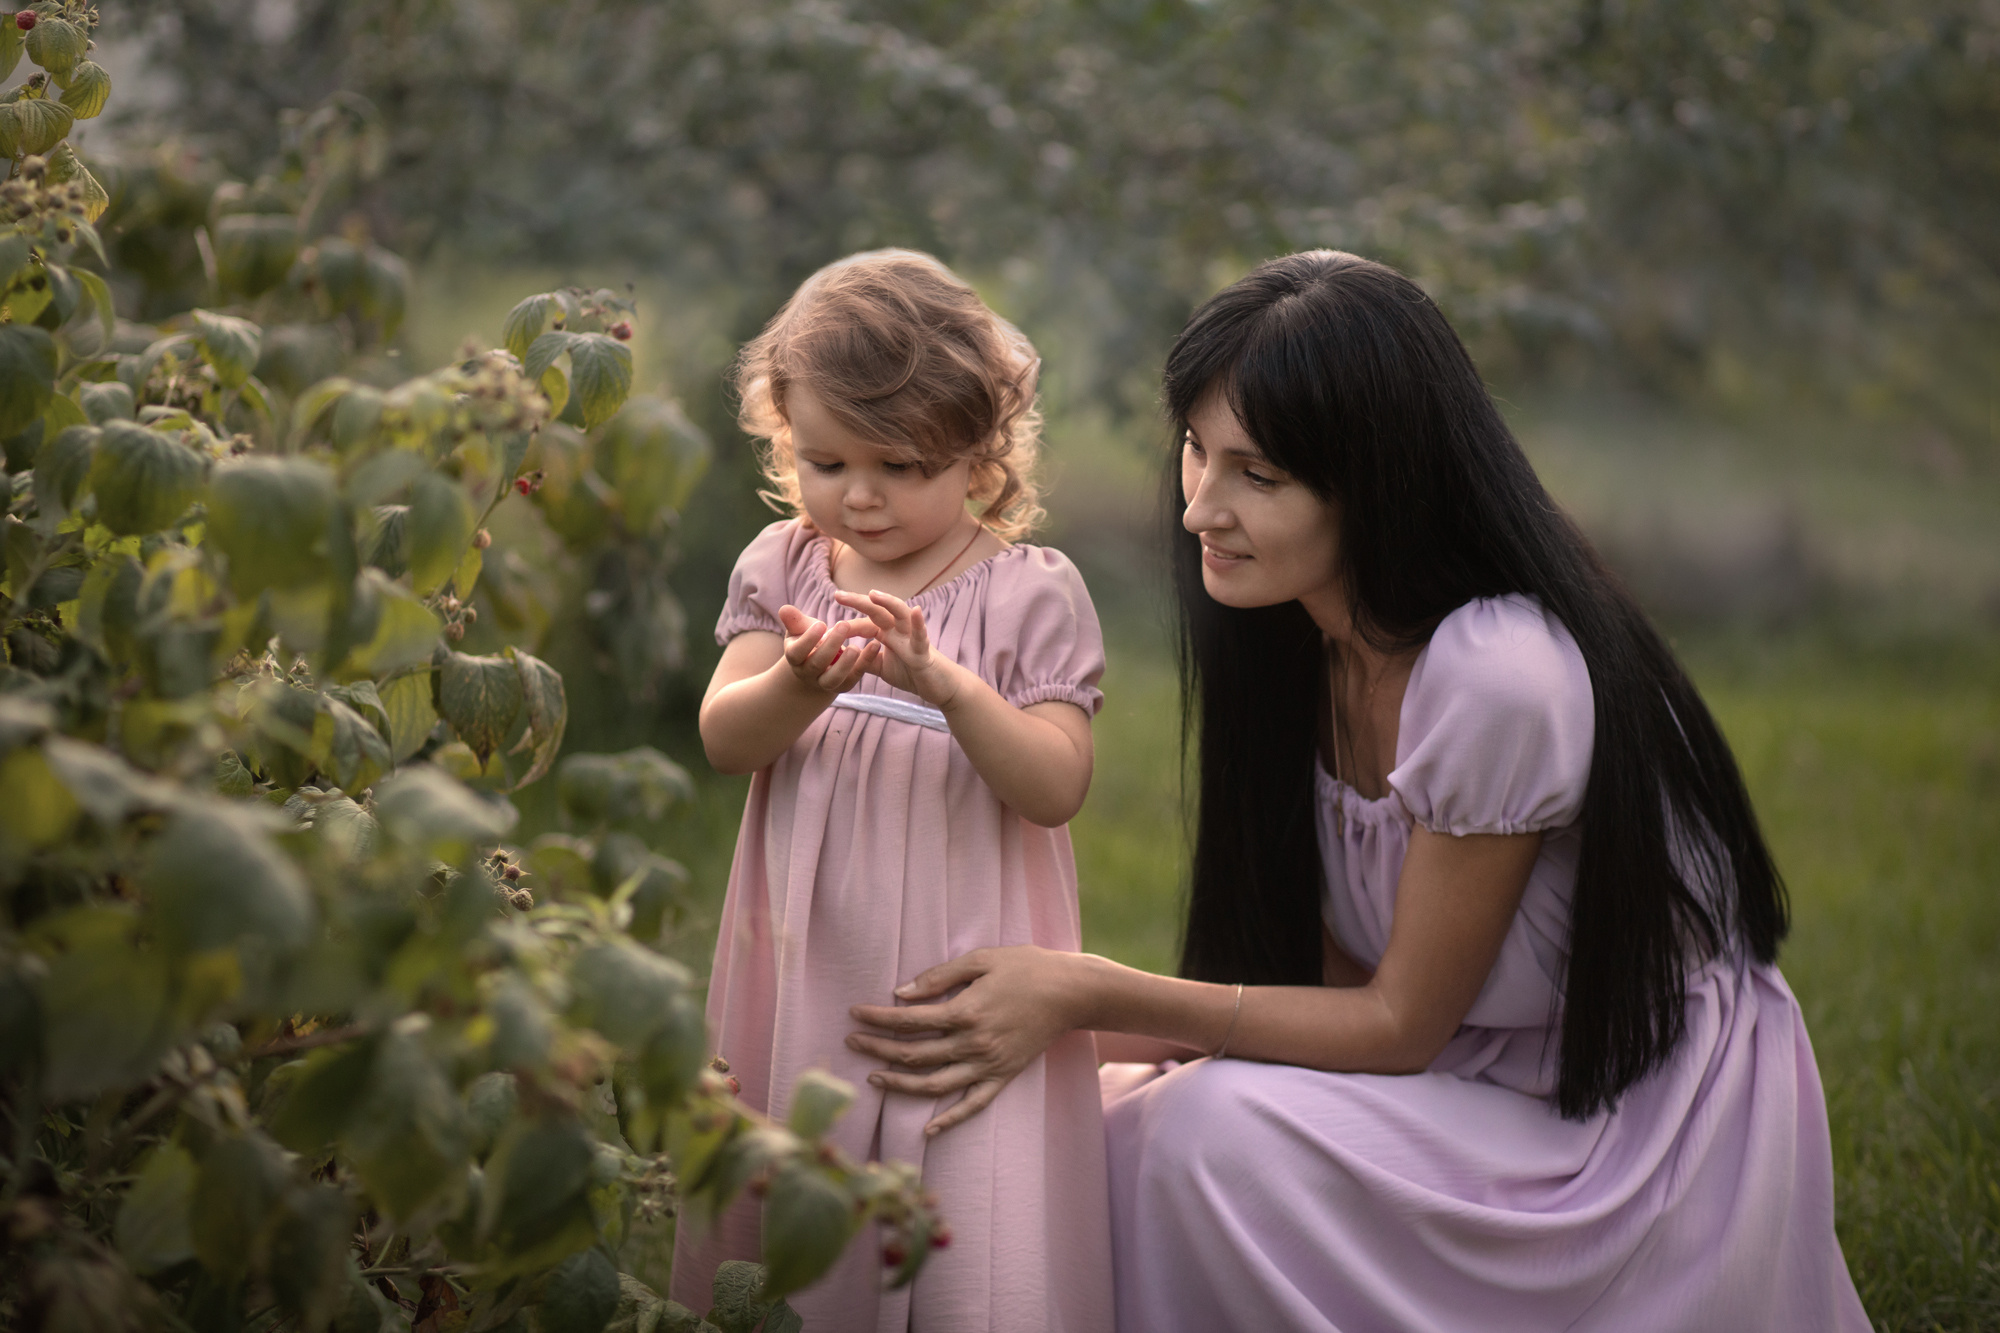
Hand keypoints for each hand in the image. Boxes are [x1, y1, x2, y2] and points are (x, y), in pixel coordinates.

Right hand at [778, 603, 879, 694]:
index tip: (822, 624)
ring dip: (845, 663)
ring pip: (833, 679)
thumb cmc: (809, 639)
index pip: (798, 652)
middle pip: (817, 664)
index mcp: (795, 658)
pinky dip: (864, 665)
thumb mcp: (800, 629)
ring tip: (856, 647)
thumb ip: (795, 621)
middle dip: (831, 645)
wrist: (818, 663)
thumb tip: (784, 609)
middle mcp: (807, 674)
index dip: (808, 640)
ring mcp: (824, 683)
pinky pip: (852, 679)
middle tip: (845, 625)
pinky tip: (874, 648)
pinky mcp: (843, 686)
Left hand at [830, 589, 960, 706]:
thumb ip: (863, 658)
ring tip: (874, 594)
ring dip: (888, 602)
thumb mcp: (881, 667)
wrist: (938, 686)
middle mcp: (900, 631)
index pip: (865, 622)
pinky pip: (921, 636)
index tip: (825, 627)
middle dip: (859, 602)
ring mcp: (913, 638)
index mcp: (888, 633)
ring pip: (901, 615)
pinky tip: (916, 610)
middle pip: (878, 610)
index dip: (847, 624)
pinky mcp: (924, 652)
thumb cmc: (911, 673)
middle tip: (837, 595)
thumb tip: (842, 655)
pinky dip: (919, 623)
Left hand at [847, 946, 1083, 1135]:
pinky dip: (949, 1120)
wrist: (1071, 992)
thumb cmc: (1026, 967)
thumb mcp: (981, 959)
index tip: (854, 1014)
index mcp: (965, 1012)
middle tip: (852, 1042)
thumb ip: (939, 977)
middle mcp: (973, 1044)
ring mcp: (988, 1064)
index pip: (908, 1021)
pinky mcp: (1003, 1076)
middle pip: (914, 1054)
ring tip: (874, 1078)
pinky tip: (928, 1129)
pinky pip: (972, 1104)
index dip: (877, 1018)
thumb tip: (901, 993)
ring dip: (900, 1085)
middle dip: (878, 1049)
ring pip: (934, 1085)